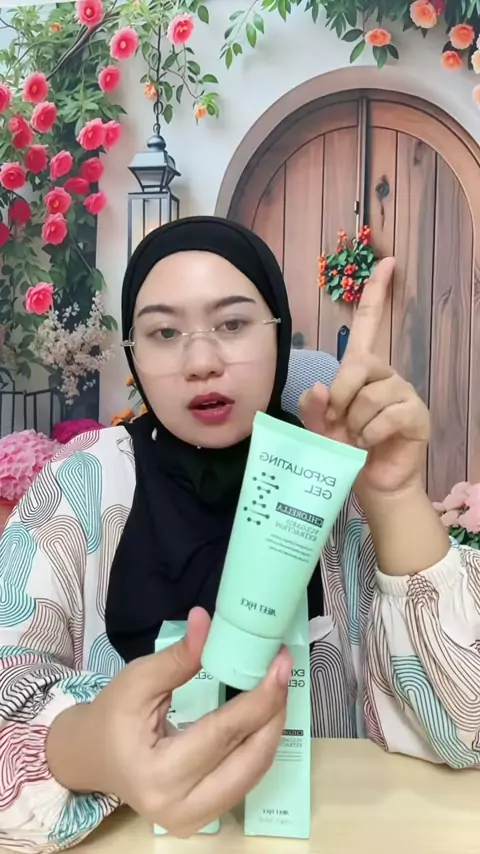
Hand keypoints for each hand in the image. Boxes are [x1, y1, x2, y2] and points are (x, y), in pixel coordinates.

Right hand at [47, 608, 290, 836]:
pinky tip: (264, 713)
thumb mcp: (138, 680)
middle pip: (248, 760)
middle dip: (274, 713)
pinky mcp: (204, 818)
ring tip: (277, 687)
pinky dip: (259, 745)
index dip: (258, 699)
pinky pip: (244, 780)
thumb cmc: (112, 716)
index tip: (280, 664)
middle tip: (283, 670)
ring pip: (253, 774)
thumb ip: (178, 656)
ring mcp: (194, 820)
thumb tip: (207, 621)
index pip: (223, 734)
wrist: (93, 756)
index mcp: (158, 774)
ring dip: (272, 728)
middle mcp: (179, 808)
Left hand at [299, 258, 429, 496]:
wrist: (373, 486)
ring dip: (355, 423)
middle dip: (341, 394)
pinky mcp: (416, 414)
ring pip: (371, 395)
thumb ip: (312, 410)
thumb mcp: (320, 430)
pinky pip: (387, 415)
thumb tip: (317, 388)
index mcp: (363, 372)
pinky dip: (370, 434)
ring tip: (357, 439)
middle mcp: (386, 375)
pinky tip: (371, 445)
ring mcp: (404, 394)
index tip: (387, 262)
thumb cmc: (347, 453)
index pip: (371, 325)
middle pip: (360, 363)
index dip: (377, 294)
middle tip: (337, 421)